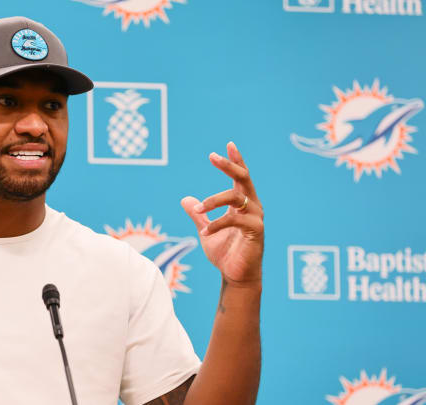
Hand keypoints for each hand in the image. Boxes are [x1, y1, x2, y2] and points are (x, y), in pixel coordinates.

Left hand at [181, 142, 263, 285]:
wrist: (236, 276)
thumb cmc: (225, 252)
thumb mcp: (206, 230)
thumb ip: (198, 214)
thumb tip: (184, 199)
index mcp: (242, 204)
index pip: (240, 177)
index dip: (235, 160)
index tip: (228, 144)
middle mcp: (252, 207)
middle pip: (243, 178)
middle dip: (229, 165)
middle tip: (212, 156)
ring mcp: (256, 218)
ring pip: (236, 197)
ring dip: (213, 201)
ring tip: (198, 208)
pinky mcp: (256, 231)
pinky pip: (234, 220)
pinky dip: (216, 223)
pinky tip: (204, 231)